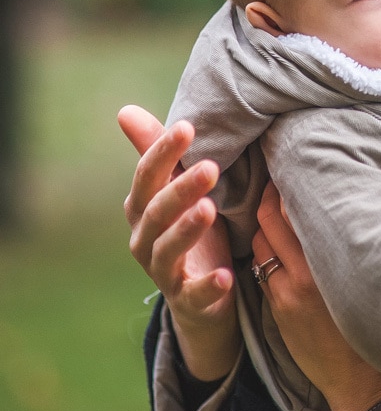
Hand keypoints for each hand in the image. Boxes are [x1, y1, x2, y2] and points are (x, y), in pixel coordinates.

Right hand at [120, 104, 238, 380]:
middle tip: (211, 166)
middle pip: (158, 211)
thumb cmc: (188, 229)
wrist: (199, 296)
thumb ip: (158, 155)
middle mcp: (145, 239)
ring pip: (169, 250)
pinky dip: (208, 286)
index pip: (148, 176)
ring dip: (187, 229)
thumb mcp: (175, 191)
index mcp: (143, 208)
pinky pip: (195, 294)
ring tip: (209, 209)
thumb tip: (124, 110)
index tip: (187, 127)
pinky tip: (225, 276)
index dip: (163, 152)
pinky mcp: (187, 299)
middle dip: (181, 188)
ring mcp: (164, 271)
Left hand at [251, 182, 380, 410]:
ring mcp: (289, 293)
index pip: (306, 203)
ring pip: (261, 241)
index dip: (298, 180)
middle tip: (284, 177)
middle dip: (273, 194)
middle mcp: (309, 271)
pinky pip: (260, 270)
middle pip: (272, 216)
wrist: (372, 392)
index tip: (305, 165)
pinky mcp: (280, 313)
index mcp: (347, 255)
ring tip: (275, 208)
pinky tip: (275, 245)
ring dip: (264, 223)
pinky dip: (263, 252)